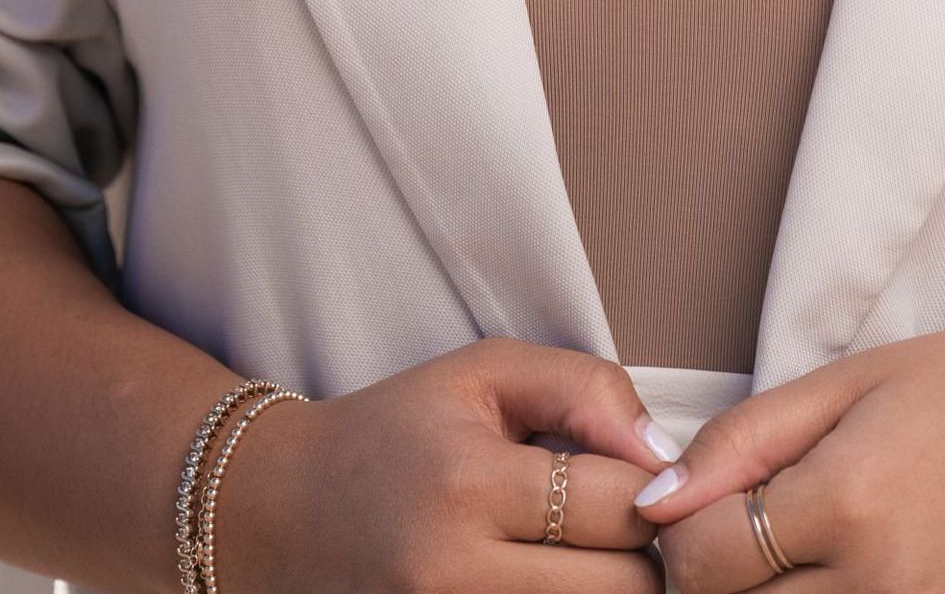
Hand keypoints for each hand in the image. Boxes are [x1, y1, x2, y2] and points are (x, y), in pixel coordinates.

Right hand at [221, 336, 679, 593]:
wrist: (281, 511)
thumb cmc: (395, 432)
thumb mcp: (483, 372)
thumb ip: (583, 388)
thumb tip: (663, 456)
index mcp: (467, 484)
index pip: (620, 507)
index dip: (657, 493)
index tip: (654, 482)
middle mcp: (454, 574)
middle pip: (621, 590)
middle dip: (645, 557)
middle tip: (632, 528)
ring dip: (610, 590)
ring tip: (592, 555)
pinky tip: (555, 578)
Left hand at [642, 321, 944, 593]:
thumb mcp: (855, 379)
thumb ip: (746, 440)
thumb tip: (657, 499)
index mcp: (849, 503)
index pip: (702, 561)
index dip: (678, 534)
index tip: (692, 507)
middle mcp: (883, 588)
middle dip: (716, 579)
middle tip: (737, 533)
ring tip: (793, 553)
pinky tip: (843, 576)